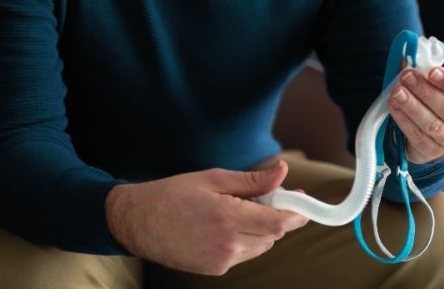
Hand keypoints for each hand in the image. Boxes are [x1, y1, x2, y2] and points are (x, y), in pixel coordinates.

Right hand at [105, 160, 307, 274]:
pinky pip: (243, 254)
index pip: (277, 223)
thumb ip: (252, 180)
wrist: (139, 222)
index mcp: (227, 217)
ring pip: (260, 245)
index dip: (295, 213)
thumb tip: (282, 172)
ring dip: (261, 228)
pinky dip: (245, 239)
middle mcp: (227, 244)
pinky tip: (226, 224)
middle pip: (272, 235)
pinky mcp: (214, 270)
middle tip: (266, 195)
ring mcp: (220, 260)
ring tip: (238, 209)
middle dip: (276, 216)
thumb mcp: (214, 178)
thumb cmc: (174, 194)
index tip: (304, 203)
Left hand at [388, 65, 443, 163]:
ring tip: (397, 92)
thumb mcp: (438, 84)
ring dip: (412, 106)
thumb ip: (429, 69)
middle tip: (407, 76)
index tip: (433, 71)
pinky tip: (394, 106)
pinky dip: (403, 119)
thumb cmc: (436, 102)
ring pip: (431, 125)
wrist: (430, 135)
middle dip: (425, 92)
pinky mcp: (432, 151)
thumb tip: (413, 54)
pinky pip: (416, 135)